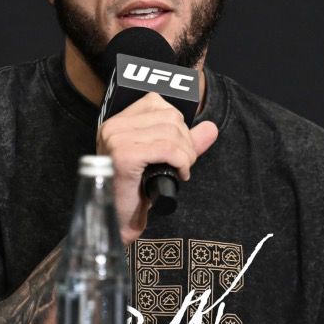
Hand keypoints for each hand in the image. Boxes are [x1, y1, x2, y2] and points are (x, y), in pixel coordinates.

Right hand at [96, 93, 218, 244]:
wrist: (120, 221)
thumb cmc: (136, 192)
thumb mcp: (162, 160)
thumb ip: (185, 142)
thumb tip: (210, 127)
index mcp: (117, 123)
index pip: (156, 102)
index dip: (177, 123)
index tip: (180, 147)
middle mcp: (113, 127)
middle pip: (168, 116)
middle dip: (186, 141)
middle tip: (184, 163)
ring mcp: (116, 140)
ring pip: (171, 132)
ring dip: (186, 153)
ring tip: (182, 169)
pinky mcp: (124, 155)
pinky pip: (167, 149)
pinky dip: (181, 161)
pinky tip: (179, 174)